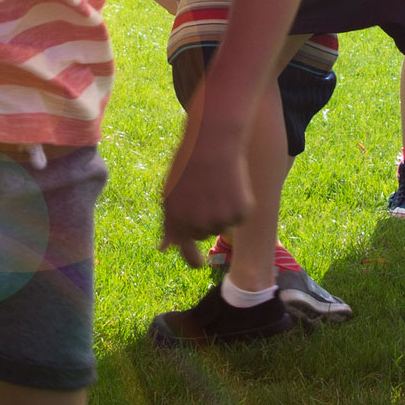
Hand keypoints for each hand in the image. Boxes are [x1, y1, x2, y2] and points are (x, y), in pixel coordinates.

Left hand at [159, 125, 250, 263]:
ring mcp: (220, 219)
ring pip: (223, 226)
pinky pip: (240, 217)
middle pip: (205, 234)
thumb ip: (169, 224)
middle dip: (206, 219)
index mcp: (176, 221)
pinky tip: (232, 183)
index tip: (200, 263)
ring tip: (217, 184)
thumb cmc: (188, 164)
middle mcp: (197, 225)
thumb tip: (164, 249)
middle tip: (206, 192)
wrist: (212, 141)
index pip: (187, 254)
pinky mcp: (241, 212)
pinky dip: (239, 204)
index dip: (194, 260)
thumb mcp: (170, 193)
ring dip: (222, 211)